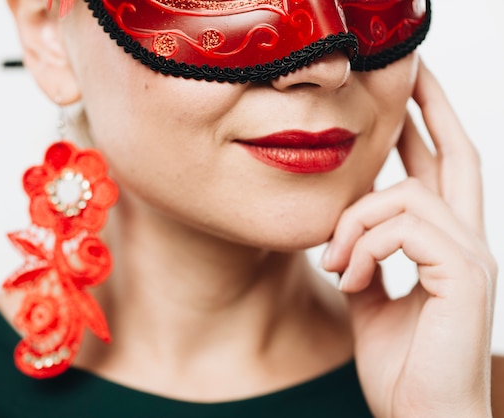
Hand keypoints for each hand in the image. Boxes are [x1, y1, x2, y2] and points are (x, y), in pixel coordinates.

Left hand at [322, 59, 497, 416]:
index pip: (440, 171)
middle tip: (410, 68)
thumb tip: (346, 236)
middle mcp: (466, 242)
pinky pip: (404, 227)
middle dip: (430, 108)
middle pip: (455, 154)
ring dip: (354, 224)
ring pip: (405, 194)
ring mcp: (471, 256)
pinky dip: (364, 247)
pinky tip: (349, 279)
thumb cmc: (401, 367)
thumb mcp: (370, 301)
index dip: (426, 128)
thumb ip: (365, 261)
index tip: (404, 96)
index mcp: (442, 246)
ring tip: (335, 266)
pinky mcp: (465, 274)